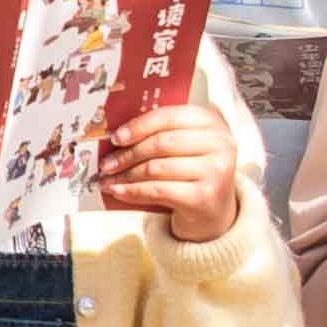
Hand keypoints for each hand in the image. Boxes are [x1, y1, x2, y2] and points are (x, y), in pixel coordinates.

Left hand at [95, 98, 244, 242]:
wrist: (213, 210)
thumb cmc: (193, 173)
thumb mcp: (185, 146)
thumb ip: (160, 134)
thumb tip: (117, 135)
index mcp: (212, 121)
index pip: (168, 116)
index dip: (138, 126)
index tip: (116, 137)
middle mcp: (220, 142)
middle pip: (161, 142)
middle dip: (128, 154)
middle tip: (107, 163)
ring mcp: (216, 170)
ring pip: (157, 167)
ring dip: (126, 175)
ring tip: (109, 179)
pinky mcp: (205, 196)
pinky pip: (158, 190)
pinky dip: (133, 191)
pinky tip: (119, 192)